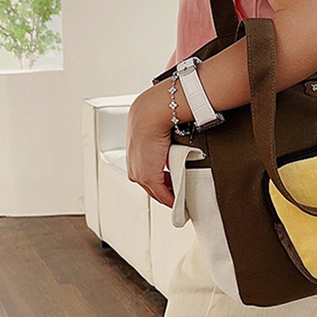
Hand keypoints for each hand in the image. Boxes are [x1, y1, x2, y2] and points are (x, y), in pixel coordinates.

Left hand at [126, 91, 175, 207]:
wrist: (151, 113)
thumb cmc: (155, 117)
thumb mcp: (159, 133)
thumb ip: (165, 145)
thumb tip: (176, 149)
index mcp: (135, 157)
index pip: (149, 176)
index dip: (162, 183)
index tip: (173, 186)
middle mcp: (134, 167)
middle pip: (152, 187)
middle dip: (167, 192)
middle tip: (180, 196)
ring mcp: (139, 174)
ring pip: (156, 192)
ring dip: (170, 197)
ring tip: (182, 200)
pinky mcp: (148, 177)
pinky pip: (162, 195)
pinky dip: (172, 200)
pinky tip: (180, 202)